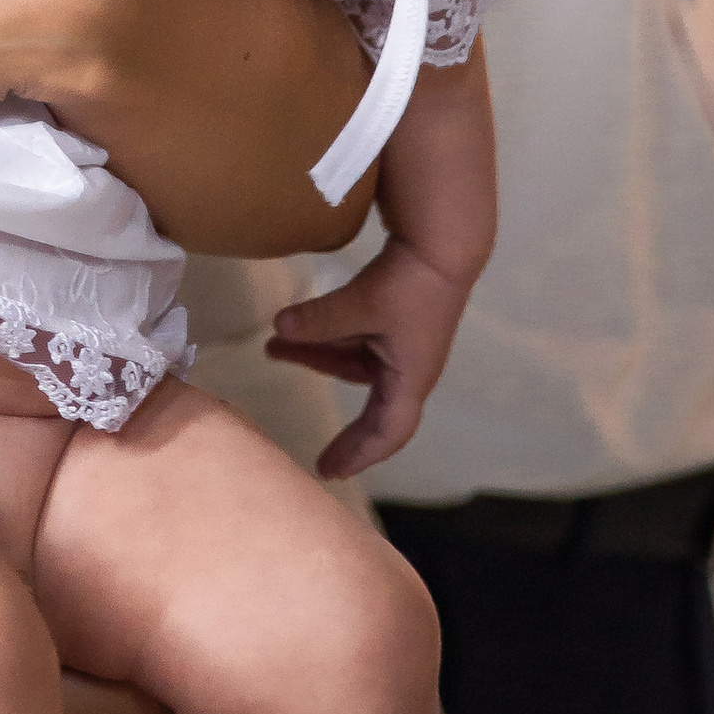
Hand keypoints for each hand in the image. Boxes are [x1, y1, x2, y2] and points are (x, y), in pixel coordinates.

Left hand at [269, 247, 471, 480]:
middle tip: (317, 459)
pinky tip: (292, 327)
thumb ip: (320, 321)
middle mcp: (408, 370)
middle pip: (371, 410)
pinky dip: (326, 338)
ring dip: (315, 358)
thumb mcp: (362, 304)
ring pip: (354, 365)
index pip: (388, 433)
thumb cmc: (411, 282)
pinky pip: (355, 342)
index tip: (331, 471)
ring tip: (271, 346)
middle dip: (343, 431)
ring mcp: (401, 347)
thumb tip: (278, 329)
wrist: (441, 242)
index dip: (360, 455)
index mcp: (409, 378)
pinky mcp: (394, 322)